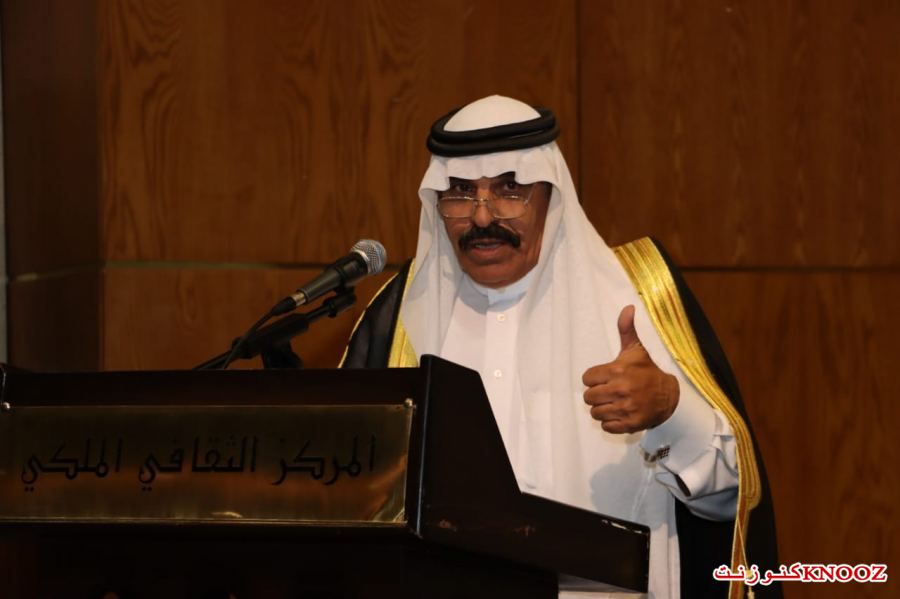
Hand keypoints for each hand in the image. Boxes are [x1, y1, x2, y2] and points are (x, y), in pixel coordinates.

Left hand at [582, 305, 678, 433]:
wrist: (670, 396)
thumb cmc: (647, 371)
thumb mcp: (636, 350)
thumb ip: (626, 329)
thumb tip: (628, 307)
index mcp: (617, 370)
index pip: (587, 378)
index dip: (594, 379)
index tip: (605, 378)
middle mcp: (620, 390)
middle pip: (589, 397)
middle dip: (596, 395)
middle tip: (608, 392)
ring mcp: (625, 409)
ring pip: (595, 413)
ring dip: (602, 409)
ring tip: (613, 403)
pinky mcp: (630, 424)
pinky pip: (606, 427)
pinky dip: (610, 423)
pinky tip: (619, 414)